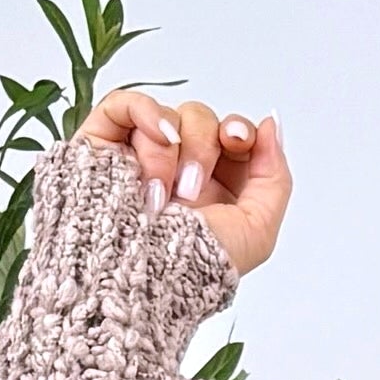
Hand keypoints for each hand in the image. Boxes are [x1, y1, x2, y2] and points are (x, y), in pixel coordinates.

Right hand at [77, 86, 290, 272]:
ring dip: (170, 154)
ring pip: (169, 117)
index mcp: (214, 187)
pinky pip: (126, 102)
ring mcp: (140, 154)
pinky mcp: (104, 143)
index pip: (231, 135)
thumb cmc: (192, 269)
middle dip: (204, 149)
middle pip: (202, 120)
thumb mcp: (256, 232)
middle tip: (190, 191)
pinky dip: (144, 113)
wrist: (138, 277)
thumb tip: (270, 125)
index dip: (238, 130)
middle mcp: (178, 168)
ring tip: (158, 196)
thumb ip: (275, 176)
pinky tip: (151, 142)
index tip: (236, 141)